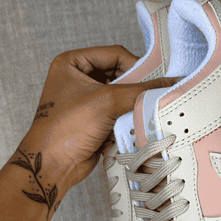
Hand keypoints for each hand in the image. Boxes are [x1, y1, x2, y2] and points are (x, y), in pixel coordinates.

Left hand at [17, 45, 176, 189]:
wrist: (53, 165)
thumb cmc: (64, 129)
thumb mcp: (106, 103)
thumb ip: (139, 92)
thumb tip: (167, 85)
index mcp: (72, 63)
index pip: (114, 54)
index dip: (136, 65)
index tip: (155, 78)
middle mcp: (77, 78)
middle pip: (119, 74)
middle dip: (134, 87)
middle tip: (152, 94)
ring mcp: (85, 99)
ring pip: (120, 94)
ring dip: (131, 103)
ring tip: (141, 110)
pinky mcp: (93, 118)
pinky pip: (118, 110)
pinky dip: (127, 117)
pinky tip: (131, 124)